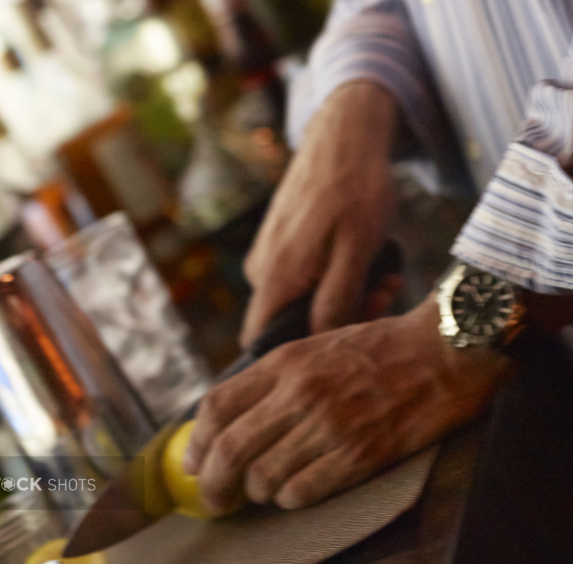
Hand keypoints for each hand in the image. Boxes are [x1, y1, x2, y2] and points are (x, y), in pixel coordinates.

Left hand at [183, 299, 511, 511]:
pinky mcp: (359, 454)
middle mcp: (300, 393)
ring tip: (265, 492)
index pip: (215, 408)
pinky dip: (290, 499)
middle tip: (214, 501)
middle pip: (230, 450)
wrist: (446, 351)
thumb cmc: (377, 351)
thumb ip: (270, 383)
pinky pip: (302, 492)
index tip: (193, 465)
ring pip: (263, 478)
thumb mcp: (312, 348)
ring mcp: (330, 425)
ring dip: (257, 494)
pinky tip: (295, 493)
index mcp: (284, 363)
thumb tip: (224, 426)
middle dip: (213, 485)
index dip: (196, 445)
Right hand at [240, 81, 398, 346]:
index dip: (292, 350)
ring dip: (342, 293)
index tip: (343, 333)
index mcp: (274, 279)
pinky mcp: (279, 242)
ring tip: (383, 268)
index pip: (257, 342)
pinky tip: (364, 253)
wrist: (344, 135)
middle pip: (287, 322)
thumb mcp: (357, 250)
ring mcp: (267, 255)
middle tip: (385, 290)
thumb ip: (336, 300)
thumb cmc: (355, 190)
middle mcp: (261, 271)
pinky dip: (334, 273)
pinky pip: (302, 275)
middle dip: (337, 316)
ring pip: (300, 297)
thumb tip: (319, 339)